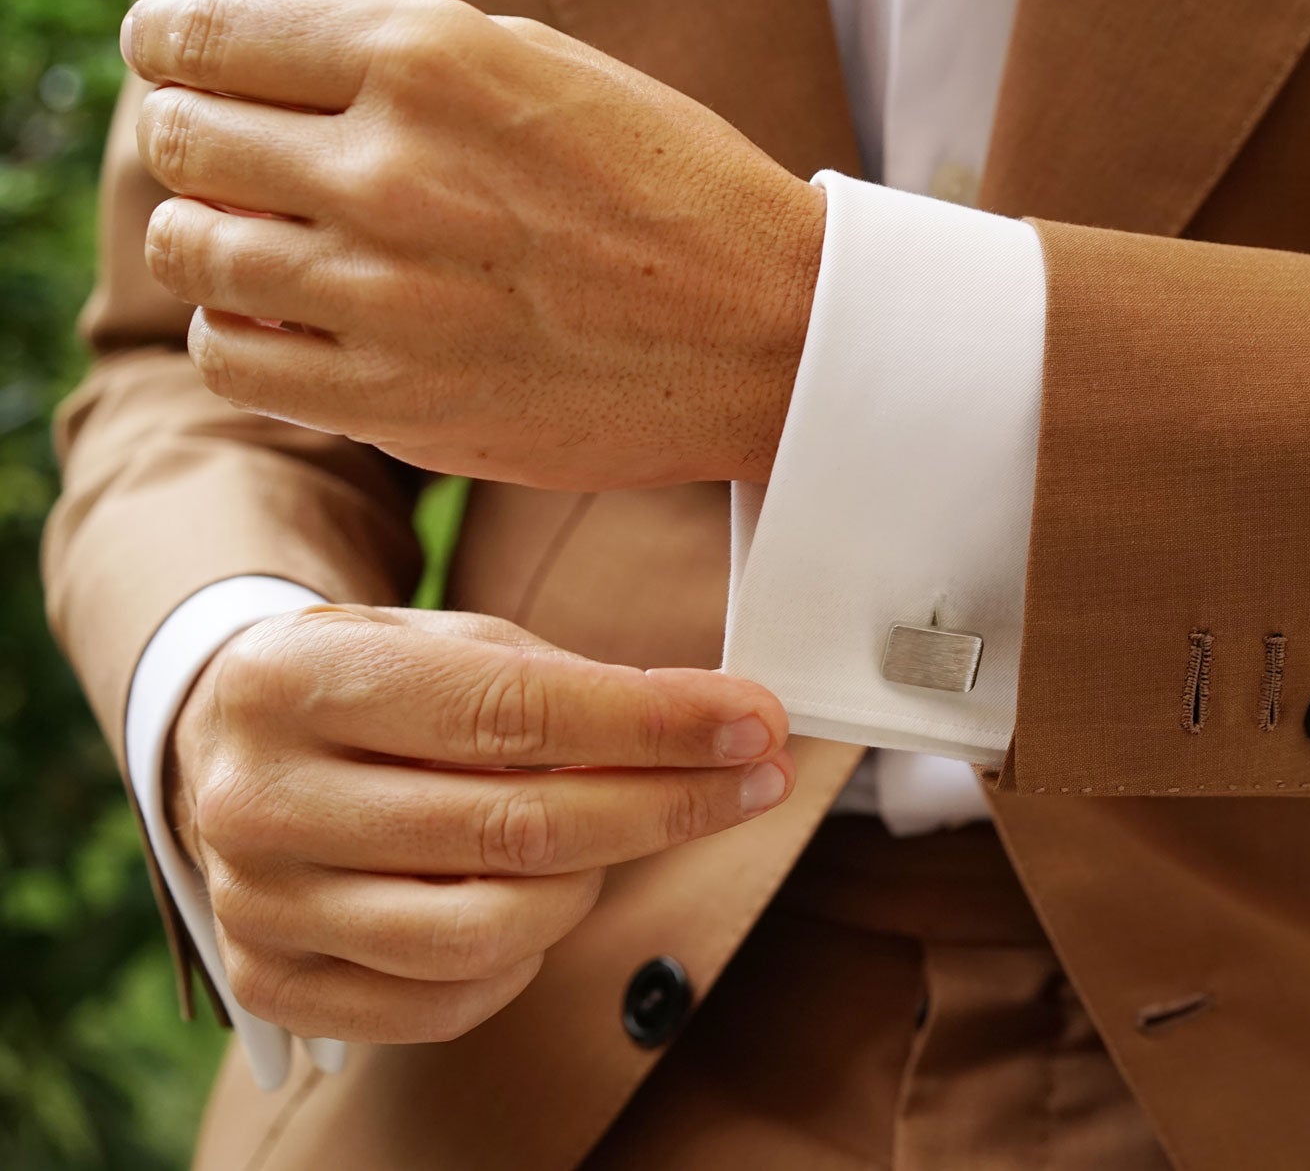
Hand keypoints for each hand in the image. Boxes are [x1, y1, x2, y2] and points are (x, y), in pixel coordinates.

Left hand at [122, 0, 824, 489]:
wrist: (771, 334)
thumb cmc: (671, 188)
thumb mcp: (544, 67)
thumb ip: (399, 57)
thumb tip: (264, 74)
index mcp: (428, 58)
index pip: (202, 34)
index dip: (172, 46)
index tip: (182, 65)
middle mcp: (391, 169)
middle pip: (181, 138)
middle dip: (198, 142)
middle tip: (243, 162)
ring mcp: (386, 295)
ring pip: (188, 251)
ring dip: (213, 239)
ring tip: (273, 246)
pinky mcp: (395, 401)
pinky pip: (230, 359)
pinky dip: (238, 333)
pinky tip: (294, 321)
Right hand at [167, 604, 792, 1043]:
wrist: (226, 745)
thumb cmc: (370, 685)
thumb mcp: (448, 639)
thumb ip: (564, 681)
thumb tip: (714, 726)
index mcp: (296, 681)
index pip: (511, 712)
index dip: (653, 723)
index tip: (752, 720)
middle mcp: (262, 799)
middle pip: (516, 828)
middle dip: (666, 803)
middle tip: (757, 776)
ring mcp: (262, 903)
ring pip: (491, 929)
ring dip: (597, 883)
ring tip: (628, 828)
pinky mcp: (278, 984)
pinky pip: (451, 998)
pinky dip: (530, 952)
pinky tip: (548, 893)